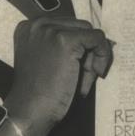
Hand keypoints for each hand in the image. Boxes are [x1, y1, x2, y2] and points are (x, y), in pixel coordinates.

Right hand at [4, 17, 113, 135]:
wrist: (30, 111)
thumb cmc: (42, 92)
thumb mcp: (52, 60)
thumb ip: (69, 46)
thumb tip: (104, 39)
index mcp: (31, 27)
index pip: (68, 27)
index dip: (79, 47)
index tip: (78, 69)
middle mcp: (38, 24)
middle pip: (80, 28)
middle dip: (87, 52)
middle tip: (82, 76)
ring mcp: (50, 30)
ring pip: (91, 33)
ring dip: (94, 56)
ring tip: (84, 79)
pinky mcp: (65, 40)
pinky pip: (98, 38)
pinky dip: (102, 55)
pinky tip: (95, 73)